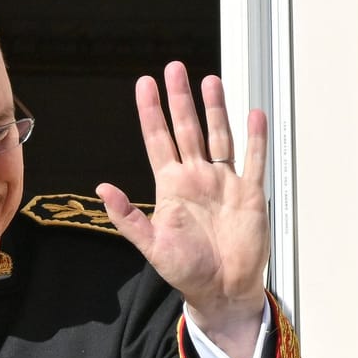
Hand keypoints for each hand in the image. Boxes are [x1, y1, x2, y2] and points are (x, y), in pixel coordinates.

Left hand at [99, 61, 269, 357]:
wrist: (222, 289)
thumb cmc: (186, 270)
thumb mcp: (151, 244)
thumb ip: (128, 216)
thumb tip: (103, 189)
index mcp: (170, 187)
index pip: (158, 140)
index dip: (151, 112)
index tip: (144, 84)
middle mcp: (196, 178)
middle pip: (187, 129)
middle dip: (180, 99)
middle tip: (174, 68)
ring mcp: (224, 183)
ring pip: (218, 136)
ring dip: (215, 109)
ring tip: (209, 81)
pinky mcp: (250, 193)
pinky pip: (253, 159)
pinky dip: (254, 137)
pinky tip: (252, 113)